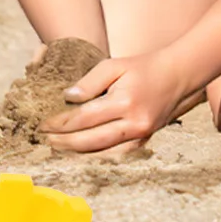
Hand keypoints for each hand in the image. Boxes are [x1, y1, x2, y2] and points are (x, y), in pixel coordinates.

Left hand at [42, 50, 190, 153]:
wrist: (178, 76)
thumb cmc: (142, 67)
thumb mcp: (113, 65)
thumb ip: (89, 82)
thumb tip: (67, 97)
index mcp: (124, 102)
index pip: (83, 118)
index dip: (60, 123)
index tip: (42, 124)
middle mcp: (134, 123)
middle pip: (90, 141)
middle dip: (64, 142)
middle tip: (44, 140)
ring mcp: (142, 136)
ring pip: (103, 153)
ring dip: (77, 154)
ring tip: (57, 149)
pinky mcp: (145, 141)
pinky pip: (116, 155)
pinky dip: (96, 156)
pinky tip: (80, 153)